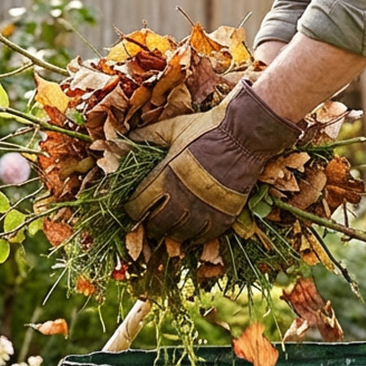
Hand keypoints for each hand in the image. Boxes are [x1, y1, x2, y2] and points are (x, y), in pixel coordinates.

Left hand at [124, 80, 300, 243]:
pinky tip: (190, 228)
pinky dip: (194, 236)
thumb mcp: (172, 128)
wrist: (244, 134)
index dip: (131, 209)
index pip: (138, 206)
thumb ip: (146, 136)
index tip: (132, 207)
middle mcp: (183, 197)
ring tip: (169, 225)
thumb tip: (120, 142)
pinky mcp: (223, 216)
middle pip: (156, 225)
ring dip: (171, 232)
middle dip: (149, 223)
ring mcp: (204, 209)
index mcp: (166, 176)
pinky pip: (202, 237)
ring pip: (179, 234)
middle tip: (150, 218)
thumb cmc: (205, 128)